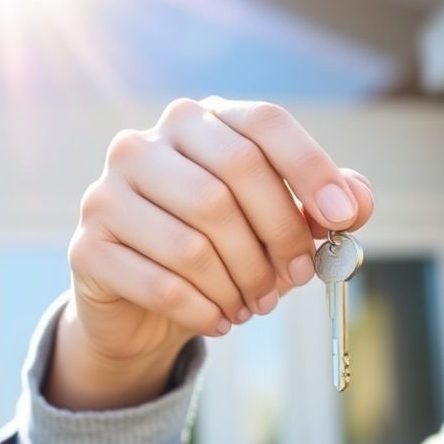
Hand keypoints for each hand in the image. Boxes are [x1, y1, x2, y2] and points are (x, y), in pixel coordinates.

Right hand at [50, 97, 374, 408]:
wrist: (140, 305)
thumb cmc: (220, 250)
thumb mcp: (278, 225)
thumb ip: (324, 207)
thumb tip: (356, 202)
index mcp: (199, 122)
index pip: (263, 123)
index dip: (311, 168)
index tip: (343, 219)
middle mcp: (145, 144)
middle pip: (232, 180)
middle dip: (278, 238)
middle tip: (296, 279)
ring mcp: (107, 192)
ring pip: (196, 240)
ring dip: (240, 283)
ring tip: (255, 304)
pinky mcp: (88, 246)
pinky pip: (161, 283)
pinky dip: (203, 310)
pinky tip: (220, 320)